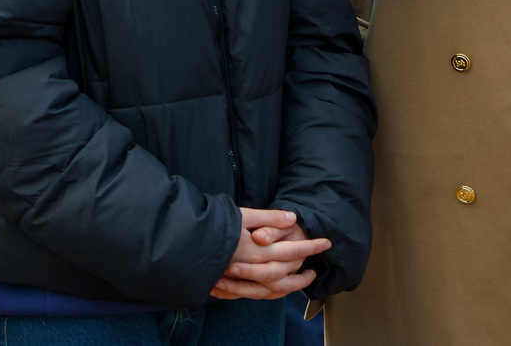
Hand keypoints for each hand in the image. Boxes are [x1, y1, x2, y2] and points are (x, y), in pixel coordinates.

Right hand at [209, 208, 330, 300]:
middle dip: (304, 267)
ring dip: (292, 285)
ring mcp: (241, 280)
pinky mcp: (231, 285)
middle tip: (319, 257)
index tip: (326, 242)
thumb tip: (293, 218)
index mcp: (256, 251)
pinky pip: (257, 294)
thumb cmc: (213, 225)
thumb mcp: (241, 215)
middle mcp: (251, 269)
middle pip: (286, 274)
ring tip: (304, 278)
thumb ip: (268, 218)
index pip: (291, 251)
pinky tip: (277, 287)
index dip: (310, 247)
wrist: (184, 242)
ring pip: (273, 290)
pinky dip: (271, 293)